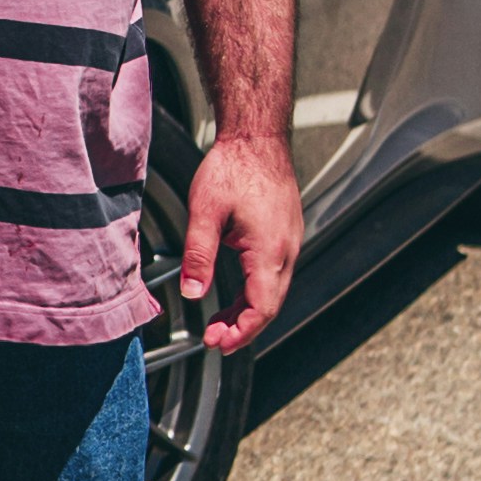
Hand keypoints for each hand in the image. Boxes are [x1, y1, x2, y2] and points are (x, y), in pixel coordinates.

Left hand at [180, 130, 302, 353]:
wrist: (257, 137)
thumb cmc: (233, 167)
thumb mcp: (205, 212)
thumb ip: (198, 256)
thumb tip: (192, 294)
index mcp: (269, 251)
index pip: (261, 308)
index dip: (240, 333)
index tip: (216, 343)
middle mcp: (286, 251)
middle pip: (270, 305)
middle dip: (243, 329)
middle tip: (214, 340)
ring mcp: (289, 243)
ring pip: (273, 292)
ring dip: (248, 312)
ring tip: (220, 324)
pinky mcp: (284, 235)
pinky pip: (273, 274)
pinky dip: (255, 292)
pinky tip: (234, 297)